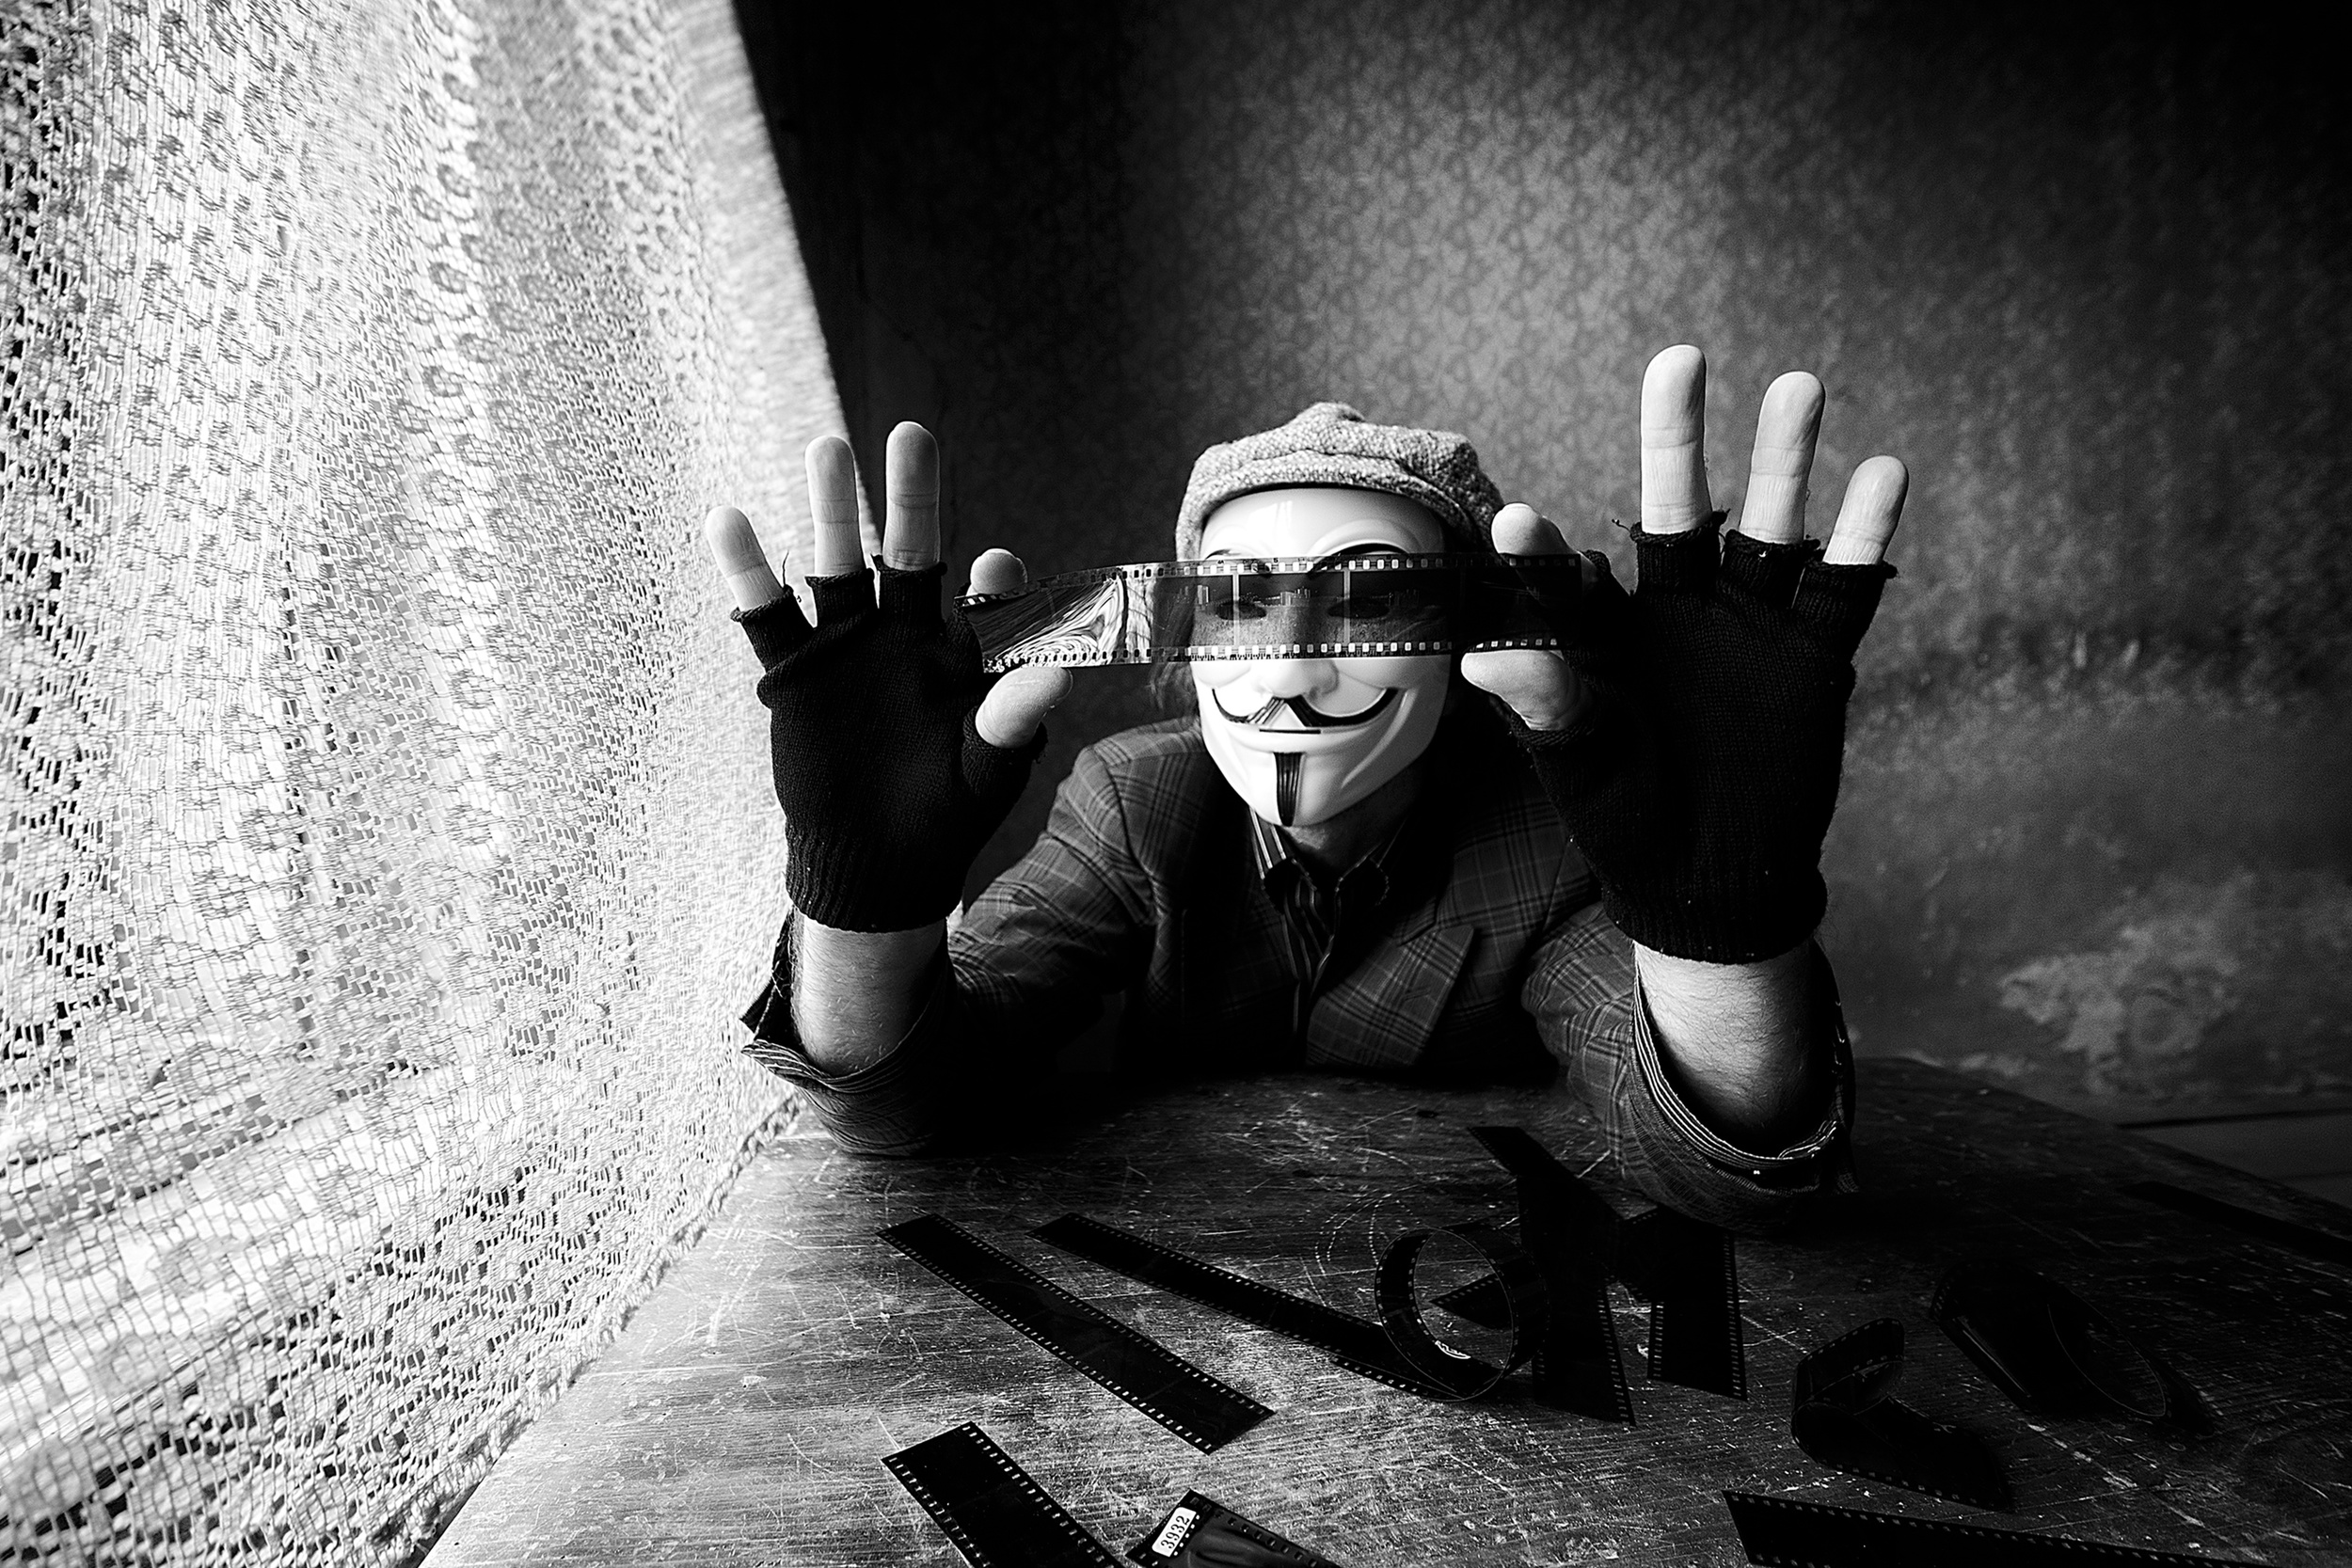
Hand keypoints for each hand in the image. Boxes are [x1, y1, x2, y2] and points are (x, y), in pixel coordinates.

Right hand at [702, 423, 1070, 932]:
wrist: (876, 862)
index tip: (998, 567)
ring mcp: (848, 646)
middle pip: (910, 552)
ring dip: (832, 512)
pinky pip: (767, 616)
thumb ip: (1013, 720)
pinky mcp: (795, 673)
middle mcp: (906, 633)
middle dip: (912, 499)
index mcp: (964, 652)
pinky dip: (749, 572)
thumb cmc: (947, 814)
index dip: (995, 582)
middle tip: (913, 436)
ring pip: (837, 566)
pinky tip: (728, 519)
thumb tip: (1058, 671)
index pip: (987, 600)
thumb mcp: (987, 772)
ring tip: (828, 449)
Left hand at [1487, 345, 1907, 964]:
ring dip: (1784, 460)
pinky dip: (1863, 535)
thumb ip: (1545, 705)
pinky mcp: (1813, 656)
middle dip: (1678, 436)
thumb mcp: (1578, 764)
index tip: (1516, 524)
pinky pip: (1842, 586)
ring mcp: (1749, 625)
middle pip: (1679, 505)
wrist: (1712, 874)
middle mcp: (1678, 608)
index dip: (1545, 553)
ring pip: (1769, 525)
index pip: (1571, 576)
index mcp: (1607, 630)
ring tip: (1798, 387)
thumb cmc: (1625, 813)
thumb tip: (1481, 659)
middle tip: (1679, 359)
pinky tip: (1882, 475)